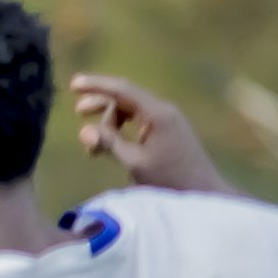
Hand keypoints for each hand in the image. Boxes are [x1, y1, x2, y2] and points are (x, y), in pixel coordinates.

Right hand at [70, 75, 231, 195]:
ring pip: (131, 110)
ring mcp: (167, 120)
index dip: (96, 86)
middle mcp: (163, 110)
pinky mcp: (168, 131)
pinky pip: (139, 120)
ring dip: (110, 122)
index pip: (122, 90)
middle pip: (126, 97)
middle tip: (79, 111)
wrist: (203, 192)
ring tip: (93, 145)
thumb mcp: (134, 163)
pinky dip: (122, 129)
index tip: (74, 84)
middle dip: (101, 103)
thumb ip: (109, 144)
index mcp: (157, 113)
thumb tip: (83, 130)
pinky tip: (111, 144)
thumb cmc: (169, 180)